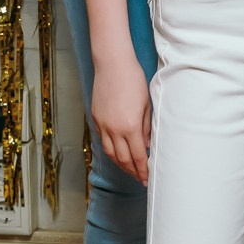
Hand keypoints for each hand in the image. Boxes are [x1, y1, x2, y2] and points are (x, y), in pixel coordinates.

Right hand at [91, 58, 150, 183]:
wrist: (113, 64)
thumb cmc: (133, 80)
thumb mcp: (146, 104)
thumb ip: (147, 127)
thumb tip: (147, 145)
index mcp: (130, 126)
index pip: (138, 156)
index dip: (143, 170)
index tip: (148, 179)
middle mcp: (114, 129)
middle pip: (123, 159)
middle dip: (133, 172)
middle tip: (140, 179)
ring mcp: (103, 125)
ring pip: (110, 153)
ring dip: (120, 165)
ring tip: (129, 170)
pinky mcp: (96, 119)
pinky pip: (103, 141)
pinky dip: (111, 151)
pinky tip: (117, 153)